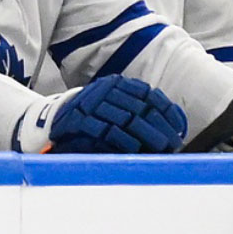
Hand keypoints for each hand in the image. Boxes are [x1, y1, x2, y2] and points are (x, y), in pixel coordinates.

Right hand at [14, 74, 186, 153]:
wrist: (53, 119)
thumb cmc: (94, 115)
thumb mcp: (116, 103)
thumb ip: (141, 108)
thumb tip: (177, 120)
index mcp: (117, 84)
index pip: (149, 95)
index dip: (167, 112)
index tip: (179, 129)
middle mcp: (105, 90)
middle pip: (140, 109)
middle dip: (159, 128)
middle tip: (172, 144)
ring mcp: (91, 104)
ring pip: (126, 119)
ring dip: (145, 136)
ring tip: (158, 149)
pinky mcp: (79, 120)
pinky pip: (105, 130)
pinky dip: (123, 141)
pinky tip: (135, 149)